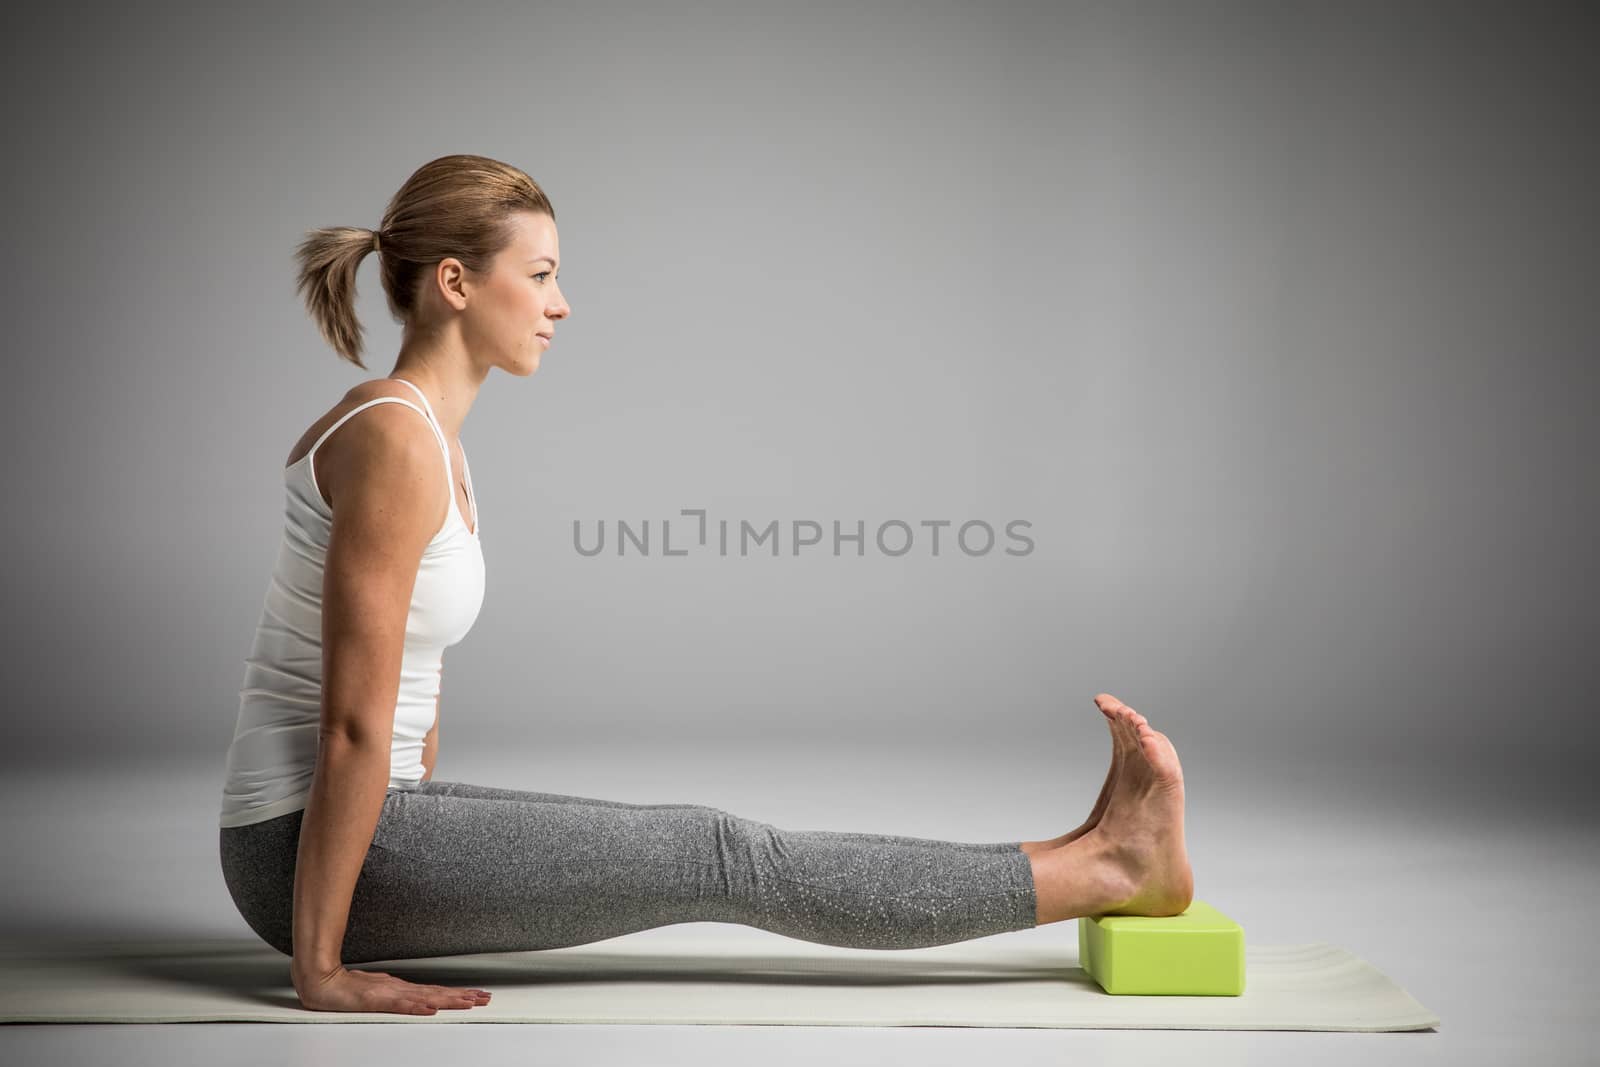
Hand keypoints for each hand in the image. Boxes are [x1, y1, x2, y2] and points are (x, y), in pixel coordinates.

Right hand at [293, 961, 491, 1014]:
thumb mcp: (379, 994)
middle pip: (437, 994)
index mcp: (402, 989)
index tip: (477, 995)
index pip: (435, 993)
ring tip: (468, 1002)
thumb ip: (397, 996)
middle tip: (485, 998)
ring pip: (425, 997)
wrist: (322, 981)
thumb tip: (417, 1001)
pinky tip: (430, 1010)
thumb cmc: (348, 987)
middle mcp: (400, 989)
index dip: (457, 994)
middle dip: (462, 996)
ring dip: (448, 1000)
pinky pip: (399, 1005)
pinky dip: (416, 1008)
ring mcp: (389, 993)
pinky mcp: (376, 1000)